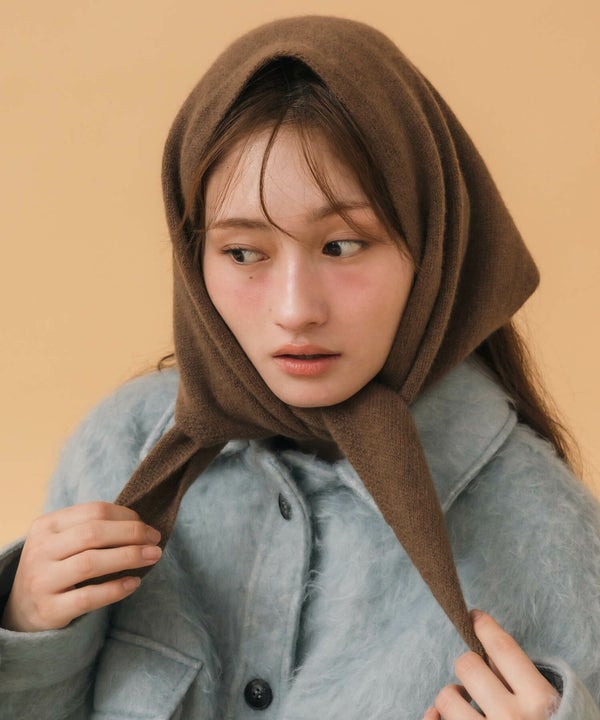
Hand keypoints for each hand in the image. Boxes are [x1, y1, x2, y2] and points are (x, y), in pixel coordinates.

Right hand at [1, 502, 161, 631]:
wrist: (22, 611)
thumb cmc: (55, 567)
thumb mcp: (62, 541)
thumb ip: (93, 529)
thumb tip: (142, 524)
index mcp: (46, 525)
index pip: (94, 512)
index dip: (127, 516)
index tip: (148, 526)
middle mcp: (40, 550)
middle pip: (93, 534)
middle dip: (132, 534)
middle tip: (155, 540)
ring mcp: (41, 581)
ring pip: (90, 563)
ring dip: (129, 557)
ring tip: (153, 557)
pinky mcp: (49, 610)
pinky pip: (88, 598)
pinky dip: (115, 589)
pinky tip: (134, 583)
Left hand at [423, 610, 559, 719]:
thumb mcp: (549, 708)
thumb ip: (522, 683)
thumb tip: (485, 652)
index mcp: (540, 703)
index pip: (504, 649)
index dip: (485, 626)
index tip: (474, 616)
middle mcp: (513, 719)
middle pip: (468, 665)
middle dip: (467, 665)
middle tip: (474, 678)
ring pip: (446, 696)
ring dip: (451, 696)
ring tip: (464, 705)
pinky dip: (432, 718)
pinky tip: (438, 716)